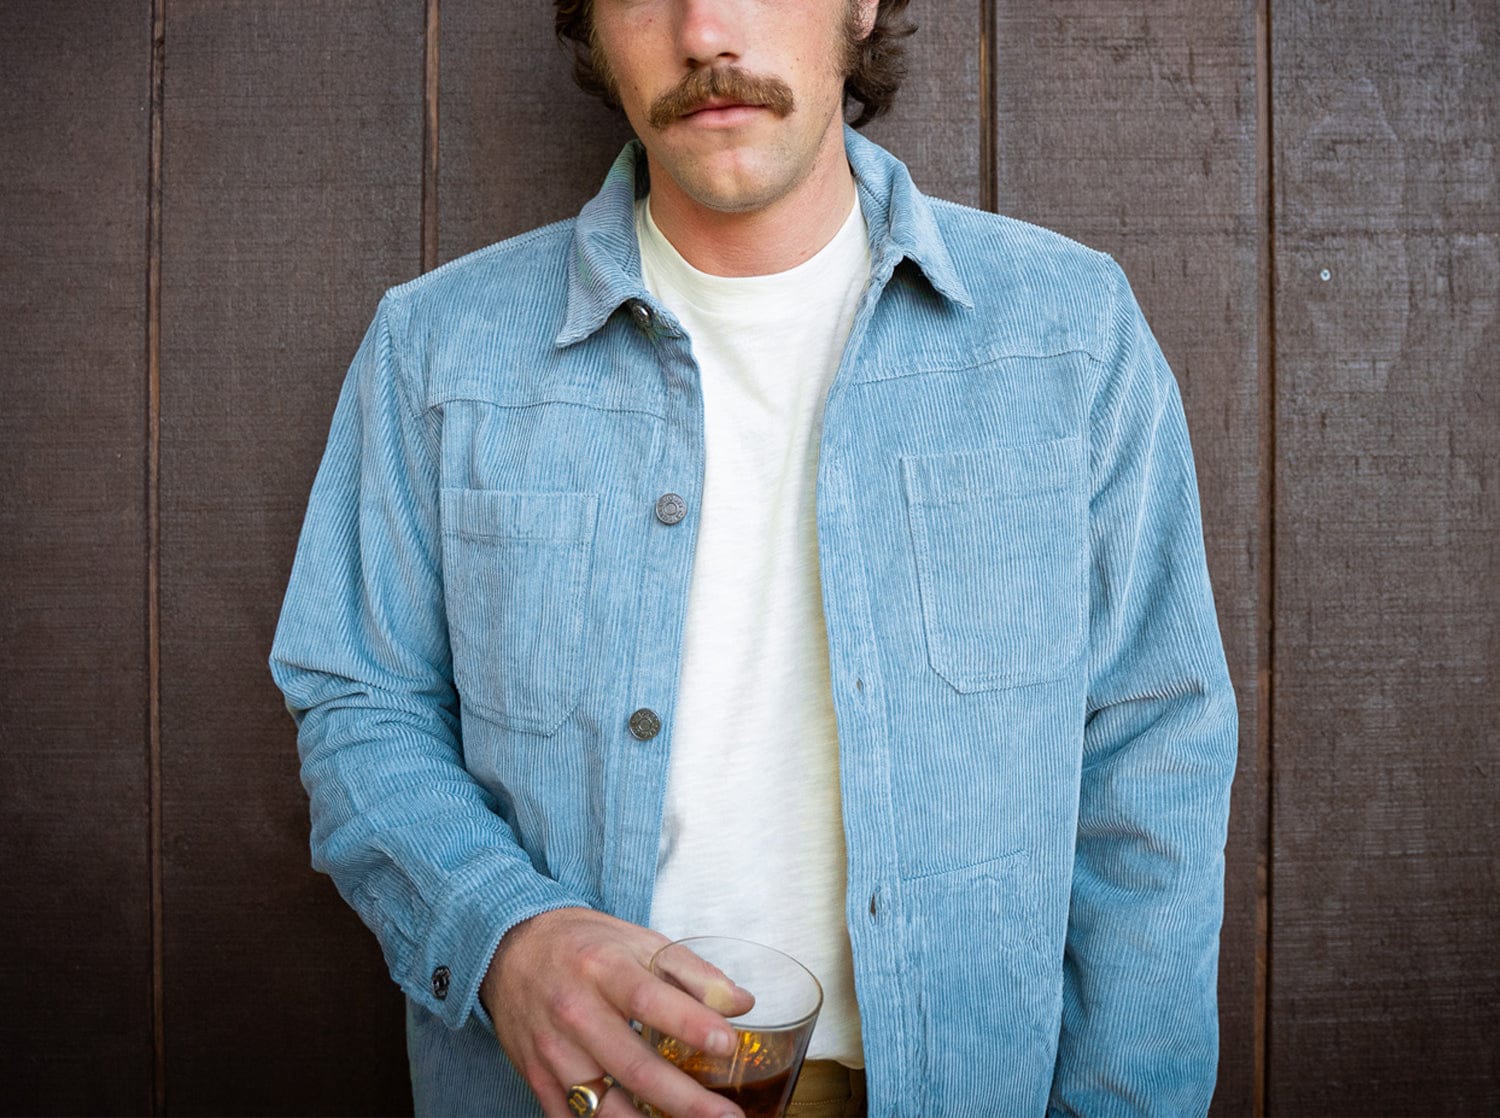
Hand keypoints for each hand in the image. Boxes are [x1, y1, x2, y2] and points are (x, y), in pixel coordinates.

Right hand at [481, 907, 754, 1117]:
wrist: (510, 948)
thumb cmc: (585, 945)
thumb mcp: (639, 940)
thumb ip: (694, 973)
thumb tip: (742, 1004)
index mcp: (603, 968)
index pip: (649, 999)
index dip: (690, 1024)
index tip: (728, 1043)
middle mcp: (575, 1011)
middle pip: (633, 1066)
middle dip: (685, 1100)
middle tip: (729, 1117)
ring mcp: (552, 1051)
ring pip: (604, 1106)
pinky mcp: (537, 1078)